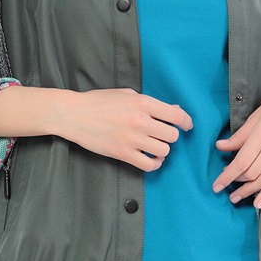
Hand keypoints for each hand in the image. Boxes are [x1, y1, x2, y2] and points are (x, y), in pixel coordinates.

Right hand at [62, 88, 192, 171]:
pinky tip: (150, 158)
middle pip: (172, 135)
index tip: (186, 126)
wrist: (74, 115)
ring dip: (162, 150)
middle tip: (161, 135)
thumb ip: (150, 103)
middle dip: (170, 136)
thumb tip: (174, 111)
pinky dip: (154, 164)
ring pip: (164, 151)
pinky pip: (149, 165)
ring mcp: (132, 139)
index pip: (176, 115)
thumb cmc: (99, 101)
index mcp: (142, 103)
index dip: (186, 122)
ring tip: (154, 147)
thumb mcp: (126, 94)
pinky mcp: (123, 153)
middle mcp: (140, 121)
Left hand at [212, 73, 260, 207]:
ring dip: (249, 192)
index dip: (227, 176)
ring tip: (236, 197)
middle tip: (225, 187)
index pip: (241, 161)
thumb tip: (220, 147)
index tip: (216, 185)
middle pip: (252, 173)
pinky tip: (258, 202)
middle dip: (236, 183)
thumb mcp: (257, 115)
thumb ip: (239, 135)